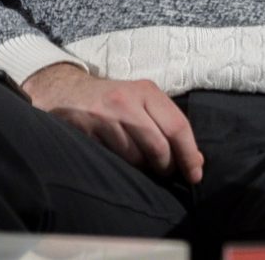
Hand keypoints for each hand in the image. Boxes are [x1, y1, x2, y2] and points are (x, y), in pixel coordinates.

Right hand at [22, 63, 202, 183]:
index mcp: (147, 91)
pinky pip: (113, 160)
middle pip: (159, 147)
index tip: (195, 174)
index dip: (189, 155)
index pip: (178, 127)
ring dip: (143, 169)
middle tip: (165, 172)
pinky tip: (121, 161)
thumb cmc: (115, 101)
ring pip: (136, 158)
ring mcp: (105, 117)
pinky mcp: (87, 132)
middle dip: (166, 167)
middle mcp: (127, 101)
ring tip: (142, 164)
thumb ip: (168, 125)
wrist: (67, 92)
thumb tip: (196, 162)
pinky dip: (122, 166)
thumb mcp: (143, 100)